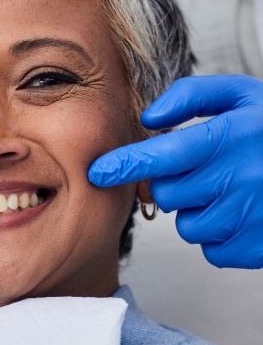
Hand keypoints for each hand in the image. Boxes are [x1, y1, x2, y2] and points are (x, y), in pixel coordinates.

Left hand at [88, 75, 262, 268]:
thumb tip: (149, 118)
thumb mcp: (241, 96)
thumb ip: (190, 96)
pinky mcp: (253, 248)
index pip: (161, 156)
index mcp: (230, 137)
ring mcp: (247, 217)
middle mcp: (238, 179)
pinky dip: (219, 233)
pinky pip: (209, 247)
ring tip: (232, 190)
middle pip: (168, 194)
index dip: (124, 164)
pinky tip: (243, 213)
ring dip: (199, 209)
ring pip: (187, 224)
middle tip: (206, 169)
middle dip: (176, 182)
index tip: (97, 172)